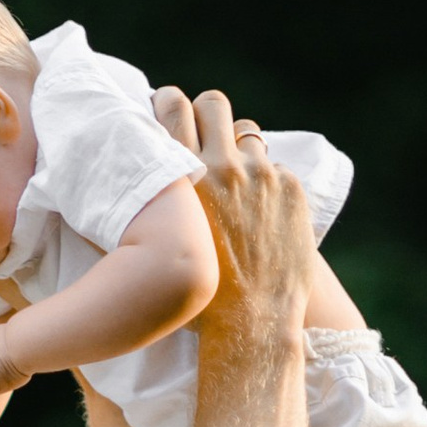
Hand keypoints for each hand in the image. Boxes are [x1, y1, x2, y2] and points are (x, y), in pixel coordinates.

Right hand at [150, 86, 311, 342]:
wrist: (253, 324)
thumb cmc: (198, 296)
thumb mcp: (164, 242)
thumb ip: (156, 204)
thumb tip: (136, 181)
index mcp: (184, 180)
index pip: (172, 106)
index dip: (167, 102)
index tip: (166, 110)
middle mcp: (222, 168)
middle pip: (213, 103)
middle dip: (206, 114)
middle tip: (203, 135)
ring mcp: (261, 176)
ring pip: (247, 132)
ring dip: (238, 147)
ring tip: (234, 177)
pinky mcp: (291, 189)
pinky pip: (274, 167)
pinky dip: (264, 184)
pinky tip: (259, 214)